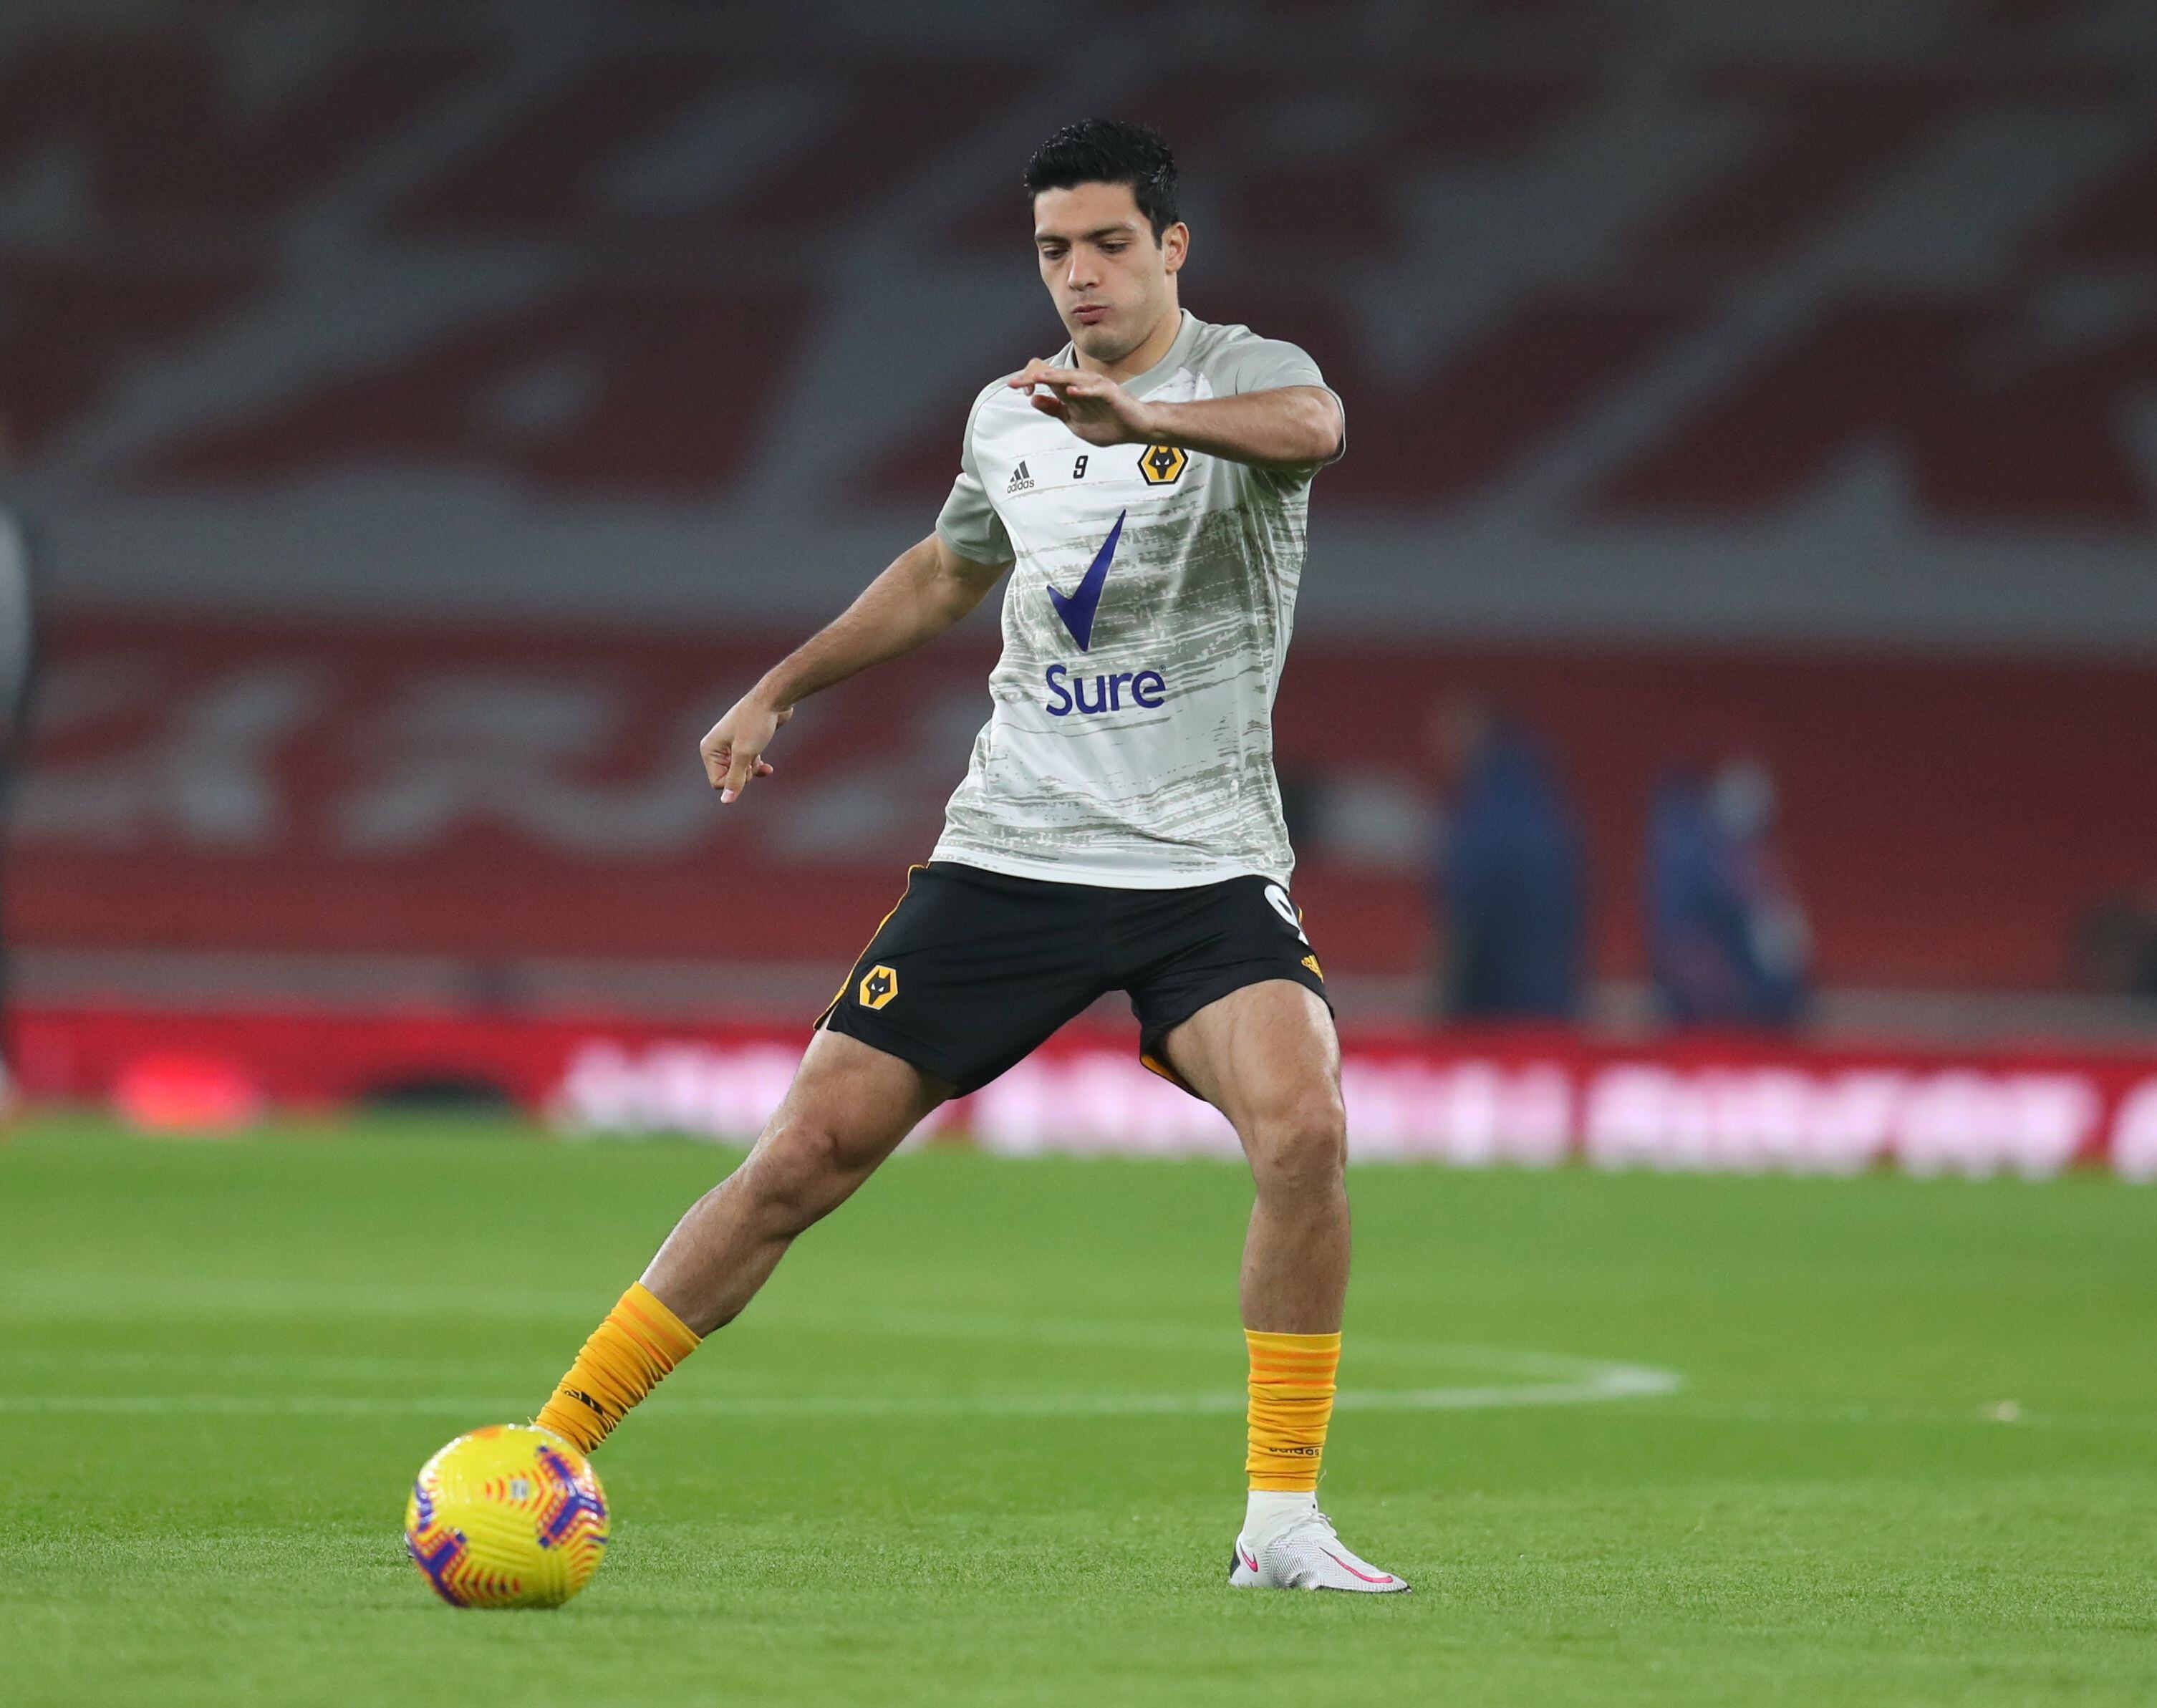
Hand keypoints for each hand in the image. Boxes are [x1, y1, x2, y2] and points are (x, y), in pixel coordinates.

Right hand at [699, 692, 790, 802]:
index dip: (735, 781)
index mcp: (709, 749)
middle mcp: (717, 747)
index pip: (718, 782)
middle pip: (729, 778)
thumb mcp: (744, 754)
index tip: (746, 766)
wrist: (773, 700)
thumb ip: (735, 779)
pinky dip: (758, 766)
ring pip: (740, 772)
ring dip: (752, 769)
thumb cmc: (755, 723)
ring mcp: (731, 745)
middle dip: (744, 774)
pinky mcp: (746, 743)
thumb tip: (726, 802)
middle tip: (751, 757)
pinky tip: (768, 768)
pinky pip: (748, 764)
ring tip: (759, 756)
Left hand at [1005, 360, 1155, 446]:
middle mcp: (1081, 385)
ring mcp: (1096, 387)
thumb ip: (1055, 410)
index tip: (1012, 387)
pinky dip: (1084, 390)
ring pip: (1072, 378)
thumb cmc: (1108, 423)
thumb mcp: (1074, 421)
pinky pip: (1096, 389)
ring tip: (1038, 378)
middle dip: (1034, 378)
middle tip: (1016, 381)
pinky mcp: (1111, 393)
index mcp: (1071, 391)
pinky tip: (1072, 391)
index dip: (1029, 382)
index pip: (1046, 381)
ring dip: (1055, 378)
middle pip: (1054, 375)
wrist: (1136, 428)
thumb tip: (1034, 401)